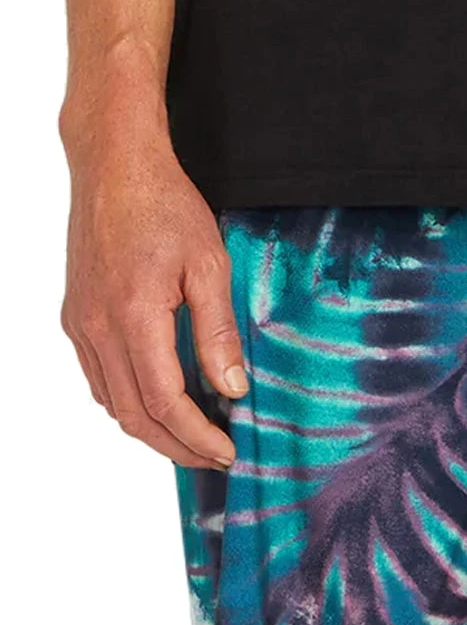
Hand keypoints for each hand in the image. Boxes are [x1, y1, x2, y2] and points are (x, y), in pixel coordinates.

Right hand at [61, 116, 246, 468]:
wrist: (114, 166)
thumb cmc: (164, 206)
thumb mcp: (210, 266)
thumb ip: (219, 332)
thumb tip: (232, 388)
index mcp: (133, 316)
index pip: (163, 401)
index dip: (196, 435)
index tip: (227, 450)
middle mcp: (97, 327)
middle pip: (133, 415)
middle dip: (177, 446)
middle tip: (215, 458)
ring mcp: (81, 324)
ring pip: (112, 402)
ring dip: (151, 430)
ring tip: (192, 439)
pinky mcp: (76, 317)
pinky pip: (99, 379)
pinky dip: (128, 404)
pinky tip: (158, 406)